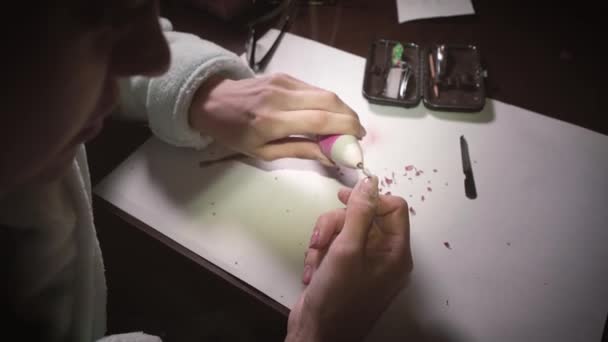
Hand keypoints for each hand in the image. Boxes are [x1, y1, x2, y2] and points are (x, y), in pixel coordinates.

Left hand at [189, 73, 365, 165]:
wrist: (212, 102)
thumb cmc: (235, 134)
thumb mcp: (263, 153)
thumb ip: (299, 152)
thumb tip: (331, 156)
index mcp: (272, 121)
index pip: (319, 120)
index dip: (345, 128)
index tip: (359, 139)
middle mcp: (280, 97)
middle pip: (328, 101)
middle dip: (350, 117)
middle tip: (357, 133)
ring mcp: (283, 82)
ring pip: (324, 92)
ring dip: (341, 108)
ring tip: (346, 125)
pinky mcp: (284, 76)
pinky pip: (313, 89)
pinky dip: (326, 102)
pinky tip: (328, 114)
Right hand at [285, 176, 412, 341]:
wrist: (315, 335)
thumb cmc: (337, 297)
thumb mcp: (347, 249)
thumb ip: (359, 212)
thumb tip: (370, 182)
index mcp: (396, 252)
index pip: (394, 208)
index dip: (370, 200)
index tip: (344, 201)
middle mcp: (383, 256)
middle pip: (363, 216)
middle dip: (337, 224)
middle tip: (321, 239)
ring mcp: (363, 263)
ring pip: (344, 229)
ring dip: (324, 240)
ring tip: (315, 259)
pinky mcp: (344, 269)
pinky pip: (333, 245)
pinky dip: (320, 255)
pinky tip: (312, 271)